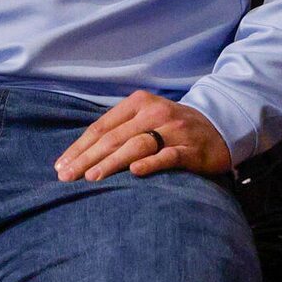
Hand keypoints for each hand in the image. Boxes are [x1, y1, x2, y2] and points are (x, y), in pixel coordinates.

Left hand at [56, 91, 235, 181]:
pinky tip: (134, 172)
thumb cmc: (173, 127)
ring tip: (91, 178)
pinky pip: (168, 156)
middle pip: (113, 137)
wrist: (220, 127)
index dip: (79, 147)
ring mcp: (174, 130)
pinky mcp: (191, 148)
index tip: (61, 165)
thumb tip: (81, 153)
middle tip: (66, 177)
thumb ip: (119, 129)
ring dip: (111, 162)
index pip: (101, 127)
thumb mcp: (145, 118)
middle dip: (87, 158)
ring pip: (136, 145)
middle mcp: (154, 113)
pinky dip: (151, 163)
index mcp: (138, 103)